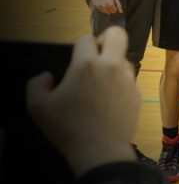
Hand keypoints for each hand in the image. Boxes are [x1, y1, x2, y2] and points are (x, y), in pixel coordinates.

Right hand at [26, 27, 139, 176]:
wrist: (100, 149)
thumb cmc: (68, 127)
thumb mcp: (38, 107)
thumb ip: (37, 84)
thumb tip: (48, 76)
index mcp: (87, 65)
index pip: (86, 38)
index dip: (78, 47)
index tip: (75, 62)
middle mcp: (111, 66)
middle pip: (118, 34)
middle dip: (106, 39)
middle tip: (97, 56)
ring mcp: (128, 79)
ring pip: (124, 59)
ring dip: (113, 65)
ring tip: (100, 85)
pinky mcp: (137, 92)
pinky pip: (129, 79)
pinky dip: (119, 84)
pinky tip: (109, 100)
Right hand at [90, 0, 122, 14]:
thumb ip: (118, 5)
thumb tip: (121, 12)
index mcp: (110, 4)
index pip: (114, 11)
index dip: (115, 7)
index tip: (114, 3)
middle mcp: (105, 7)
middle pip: (110, 12)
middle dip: (111, 9)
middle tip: (110, 2)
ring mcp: (99, 6)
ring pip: (105, 12)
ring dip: (106, 9)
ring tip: (106, 2)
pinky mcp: (95, 5)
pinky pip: (100, 9)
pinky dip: (102, 7)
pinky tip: (102, 2)